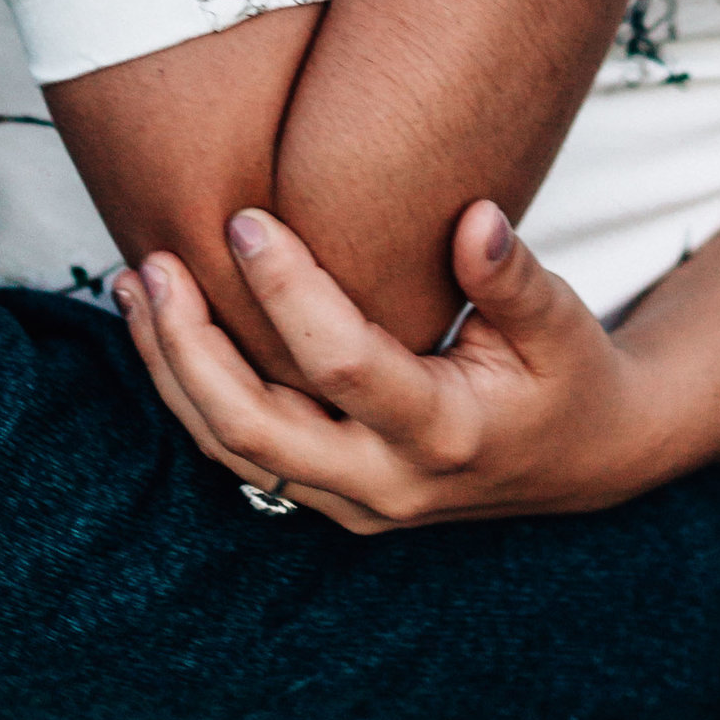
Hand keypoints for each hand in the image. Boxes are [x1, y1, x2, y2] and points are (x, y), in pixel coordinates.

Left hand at [114, 201, 666, 532]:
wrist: (584, 460)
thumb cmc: (570, 375)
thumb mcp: (561, 323)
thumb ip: (514, 275)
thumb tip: (475, 217)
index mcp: (447, 435)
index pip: (344, 365)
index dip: (288, 292)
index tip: (247, 220)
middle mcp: (387, 483)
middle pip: (255, 430)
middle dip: (190, 347)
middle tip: (155, 263)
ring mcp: (352, 502)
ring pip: (232, 450)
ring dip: (171, 369)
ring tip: (134, 283)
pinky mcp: (330, 497)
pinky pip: (240, 455)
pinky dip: (192, 392)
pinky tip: (162, 327)